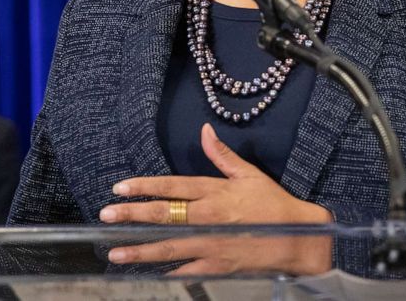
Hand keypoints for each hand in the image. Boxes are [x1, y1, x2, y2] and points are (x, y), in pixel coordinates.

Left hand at [99, 123, 332, 275]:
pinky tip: (147, 275)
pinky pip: (187, 270)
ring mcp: (212, 244)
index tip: (120, 188)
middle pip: (164, 215)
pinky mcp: (218, 266)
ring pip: (169, 246)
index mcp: (215, 192)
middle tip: (106, 215)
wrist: (299, 237)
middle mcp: (209, 217)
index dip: (145, 186)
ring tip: (115, 250)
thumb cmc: (273, 203)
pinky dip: (167, 272)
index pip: (172, 187)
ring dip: (140, 248)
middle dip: (132, 215)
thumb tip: (204, 130)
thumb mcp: (248, 173)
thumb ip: (221, 154)